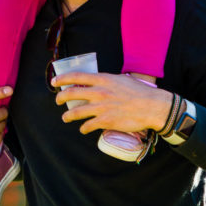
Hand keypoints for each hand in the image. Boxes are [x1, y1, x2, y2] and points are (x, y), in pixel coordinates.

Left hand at [52, 71, 171, 134]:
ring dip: (68, 116)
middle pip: (72, 94)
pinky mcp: (105, 121)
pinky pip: (88, 125)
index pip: (76, 77)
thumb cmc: (139, 91)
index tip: (55, 81)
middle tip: (58, 101)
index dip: (62, 79)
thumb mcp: (121, 80)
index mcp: (103, 79)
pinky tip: (83, 129)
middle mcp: (99, 92)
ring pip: (77, 112)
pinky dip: (84, 128)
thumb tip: (98, 83)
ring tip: (66, 118)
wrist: (151, 106)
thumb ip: (107, 82)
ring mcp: (101, 107)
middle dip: (61, 97)